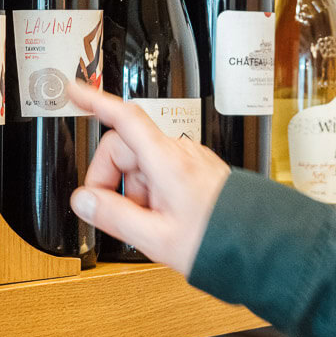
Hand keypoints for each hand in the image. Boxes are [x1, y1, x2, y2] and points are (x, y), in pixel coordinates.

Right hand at [68, 82, 229, 275]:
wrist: (260, 245)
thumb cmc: (218, 239)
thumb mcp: (156, 237)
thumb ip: (114, 216)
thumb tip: (84, 201)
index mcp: (166, 161)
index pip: (124, 118)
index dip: (95, 101)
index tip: (75, 91)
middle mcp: (179, 153)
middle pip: (126, 148)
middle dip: (112, 178)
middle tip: (114, 212)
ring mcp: (189, 160)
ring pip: (142, 164)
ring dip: (134, 191)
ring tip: (149, 223)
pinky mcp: (196, 171)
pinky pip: (160, 172)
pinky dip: (151, 193)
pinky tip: (162, 219)